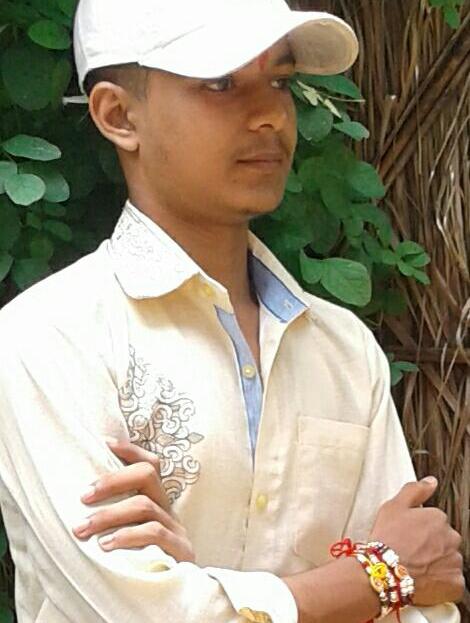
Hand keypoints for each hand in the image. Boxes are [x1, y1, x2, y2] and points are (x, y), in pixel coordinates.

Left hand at [72, 438, 194, 561]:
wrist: (171, 601)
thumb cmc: (142, 562)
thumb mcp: (129, 533)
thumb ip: (117, 515)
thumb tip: (80, 499)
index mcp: (157, 500)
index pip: (150, 464)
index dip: (129, 450)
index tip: (103, 443)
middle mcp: (168, 508)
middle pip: (148, 474)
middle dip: (113, 480)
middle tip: (83, 496)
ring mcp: (176, 528)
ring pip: (145, 506)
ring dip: (109, 514)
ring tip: (83, 528)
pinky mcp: (180, 550)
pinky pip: (154, 533)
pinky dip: (127, 536)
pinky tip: (106, 546)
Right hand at [370, 477, 464, 605]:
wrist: (384, 572)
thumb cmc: (387, 538)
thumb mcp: (394, 506)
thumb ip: (415, 490)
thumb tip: (432, 481)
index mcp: (438, 518)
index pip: (435, 522)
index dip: (420, 530)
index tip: (409, 536)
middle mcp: (451, 538)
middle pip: (445, 541)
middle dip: (433, 546)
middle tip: (412, 552)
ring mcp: (455, 561)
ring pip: (449, 561)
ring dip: (438, 564)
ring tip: (417, 568)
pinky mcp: (456, 583)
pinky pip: (453, 582)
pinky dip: (442, 582)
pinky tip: (425, 580)